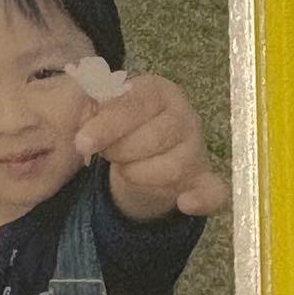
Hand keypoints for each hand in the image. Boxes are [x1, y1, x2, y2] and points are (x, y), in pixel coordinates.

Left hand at [74, 74, 228, 219]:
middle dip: (120, 151)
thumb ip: (93, 111)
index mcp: (158, 92)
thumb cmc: (124, 124)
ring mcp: (197, 149)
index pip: (135, 105)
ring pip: (171, 168)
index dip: (107, 125)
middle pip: (154, 137)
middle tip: (108, 153)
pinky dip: (201, 199)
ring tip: (126, 167)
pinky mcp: (204, 179)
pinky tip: (184, 203)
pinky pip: (212, 191)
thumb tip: (86, 126)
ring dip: (138, 174)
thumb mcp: (103, 109)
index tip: (82, 143)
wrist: (147, 149)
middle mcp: (184, 117)